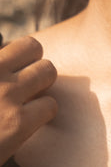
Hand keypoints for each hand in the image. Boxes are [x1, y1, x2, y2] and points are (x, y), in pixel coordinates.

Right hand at [0, 35, 57, 166]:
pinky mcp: (18, 122)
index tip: (13, 72)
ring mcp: (5, 94)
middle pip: (33, 47)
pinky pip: (50, 105)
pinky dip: (45, 112)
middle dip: (34, 65)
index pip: (18, 44)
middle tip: (26, 85)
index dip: (20, 57)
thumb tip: (8, 56)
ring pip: (48, 71)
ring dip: (43, 85)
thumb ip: (0, 75)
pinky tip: (31, 120)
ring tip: (29, 100)